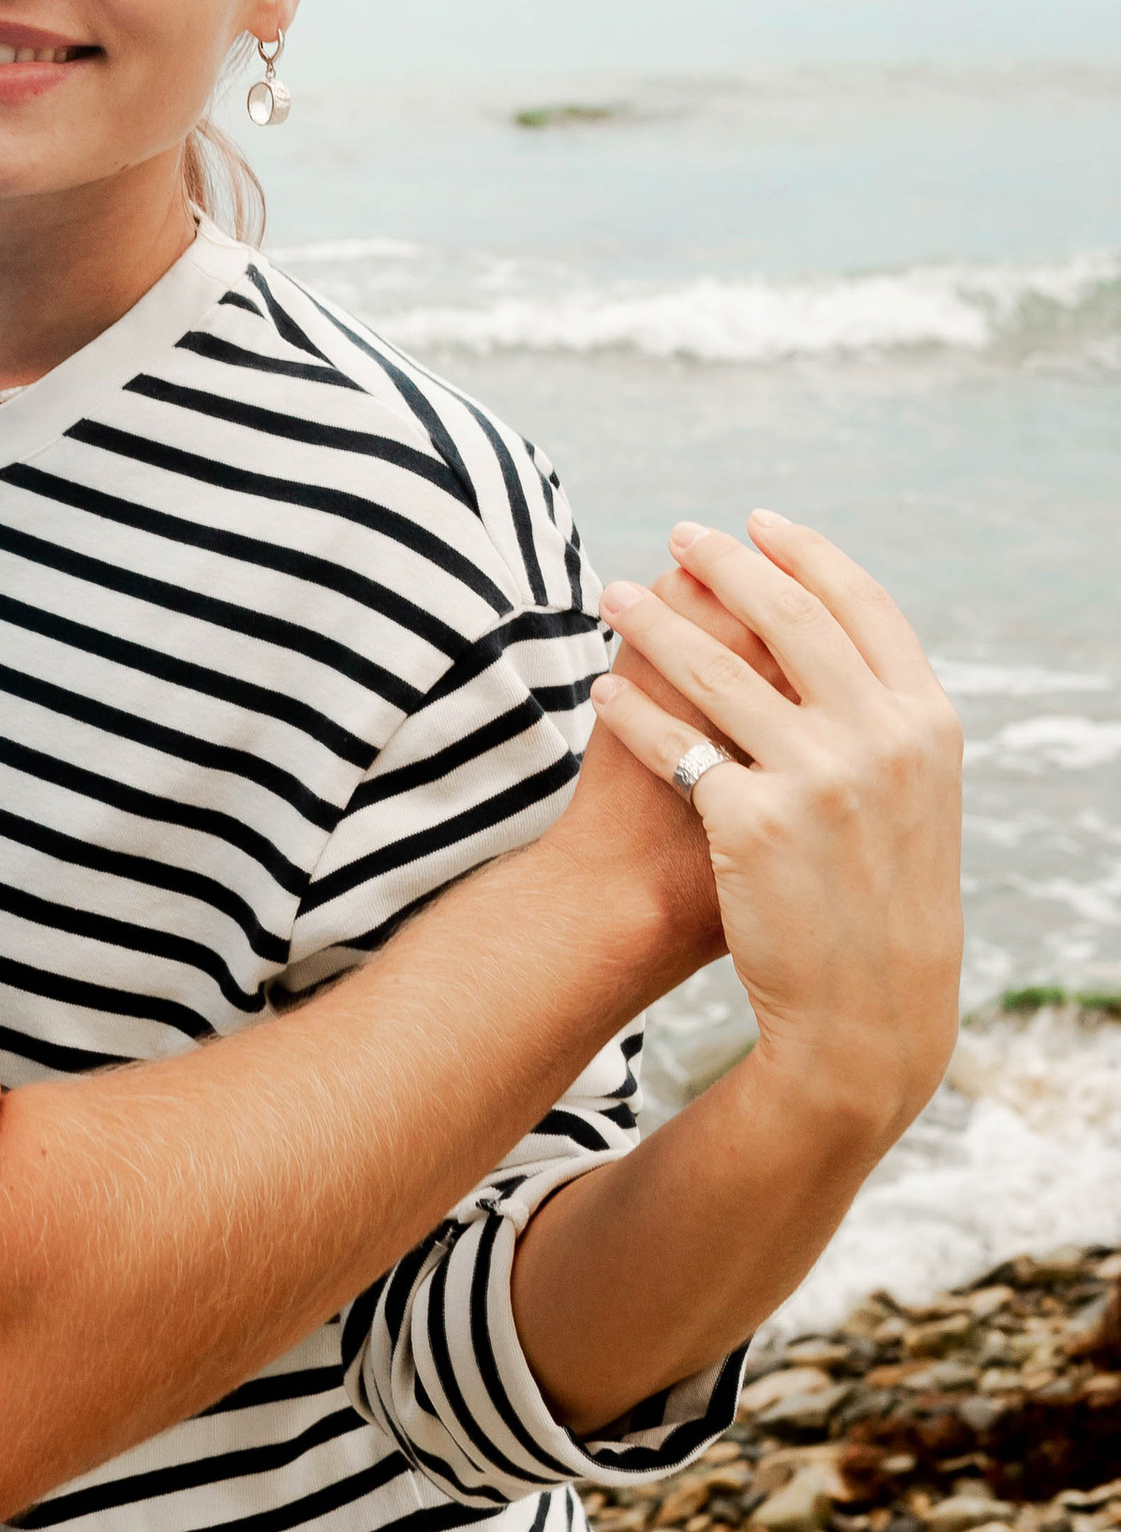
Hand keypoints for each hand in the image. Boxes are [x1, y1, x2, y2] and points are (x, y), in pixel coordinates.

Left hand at [591, 512, 962, 1148]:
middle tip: (678, 535)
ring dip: (655, 620)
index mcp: (925, 721)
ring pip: (714, 668)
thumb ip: (881, 709)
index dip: (804, 554)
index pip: (861, 603)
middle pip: (786, 614)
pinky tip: (605, 688)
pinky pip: (673, 743)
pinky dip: (632, 709)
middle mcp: (880, 739)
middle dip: (724, 563)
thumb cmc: (881, 893)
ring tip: (615, 594)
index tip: (756, 524)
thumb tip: (826, 622)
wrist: (869, 1007)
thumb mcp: (912, 791)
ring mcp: (818, 778)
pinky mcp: (754, 823)